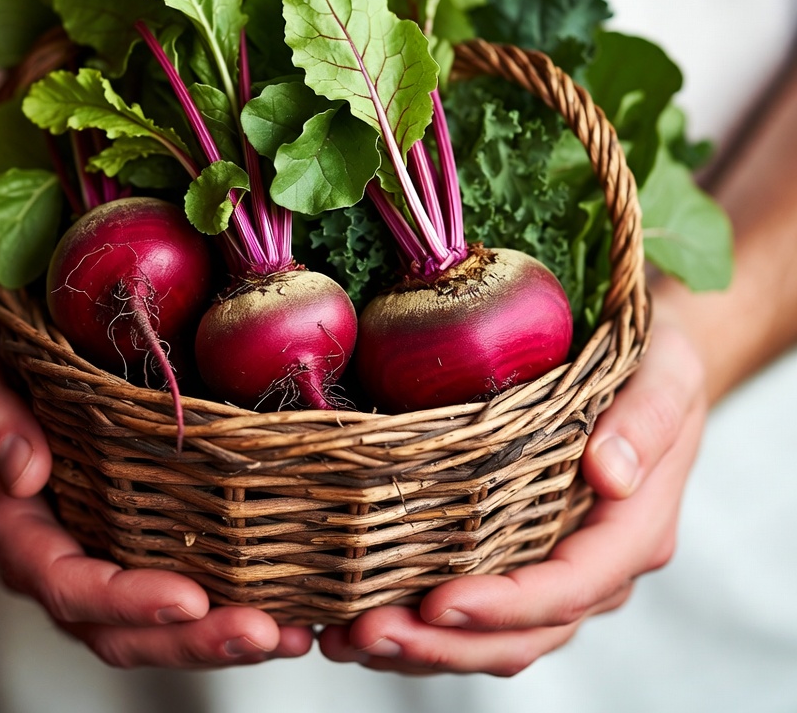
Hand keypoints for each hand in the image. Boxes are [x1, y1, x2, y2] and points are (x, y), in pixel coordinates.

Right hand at [0, 297, 313, 667]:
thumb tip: (22, 471)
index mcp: (0, 516)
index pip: (60, 579)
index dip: (122, 601)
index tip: (189, 600)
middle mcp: (41, 546)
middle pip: (107, 623)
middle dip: (185, 638)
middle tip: (262, 632)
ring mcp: (82, 541)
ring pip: (138, 620)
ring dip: (209, 634)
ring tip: (286, 633)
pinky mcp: (118, 523)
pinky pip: (161, 576)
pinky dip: (215, 601)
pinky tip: (275, 601)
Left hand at [319, 321, 706, 674]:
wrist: (650, 365)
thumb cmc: (657, 365)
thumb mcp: (665, 375)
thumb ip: (646, 422)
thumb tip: (611, 473)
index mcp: (632, 531)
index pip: (570, 588)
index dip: (505, 607)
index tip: (438, 605)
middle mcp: (595, 565)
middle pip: (523, 633)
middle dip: (443, 645)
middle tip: (366, 632)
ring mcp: (555, 564)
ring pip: (493, 636)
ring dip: (421, 647)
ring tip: (346, 637)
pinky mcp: (522, 552)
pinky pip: (477, 610)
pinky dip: (420, 624)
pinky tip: (359, 617)